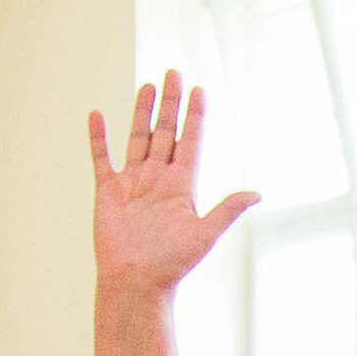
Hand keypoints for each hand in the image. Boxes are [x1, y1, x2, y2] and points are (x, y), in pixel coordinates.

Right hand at [89, 71, 260, 295]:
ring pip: (138, 138)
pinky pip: (102, 158)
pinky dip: (98, 137)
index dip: (195, 116)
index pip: (190, 141)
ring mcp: (132, 184)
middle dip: (170, 104)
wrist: (136, 281)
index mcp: (181, 186)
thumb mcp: (205, 233)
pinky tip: (98, 115)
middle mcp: (158, 180)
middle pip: (165, 132)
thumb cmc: (172, 263)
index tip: (200, 90)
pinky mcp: (107, 191)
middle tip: (174, 73)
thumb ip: (228, 210)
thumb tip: (258, 194)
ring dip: (142, 112)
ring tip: (148, 86)